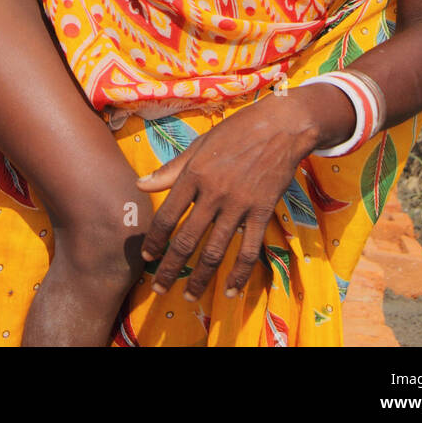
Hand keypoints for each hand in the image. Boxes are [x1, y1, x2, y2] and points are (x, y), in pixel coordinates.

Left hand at [136, 95, 316, 301]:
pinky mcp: (262, 211)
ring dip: (201, 278)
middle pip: (187, 239)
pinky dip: (239, 273)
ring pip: (215, 250)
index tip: (148, 256)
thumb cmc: (236, 132)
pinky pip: (249, 249)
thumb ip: (171, 169)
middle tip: (159, 288)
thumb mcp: (199, 145)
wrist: (280, 126)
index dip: (155, 239)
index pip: (167, 214)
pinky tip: (230, 291)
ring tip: (190, 296)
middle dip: (171, 268)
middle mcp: (214, 192)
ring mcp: (239, 203)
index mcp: (194, 173)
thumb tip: (140, 185)